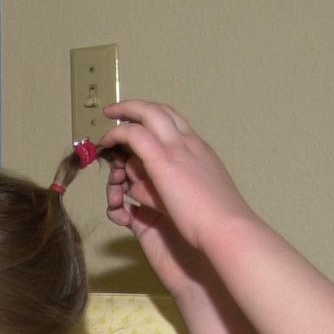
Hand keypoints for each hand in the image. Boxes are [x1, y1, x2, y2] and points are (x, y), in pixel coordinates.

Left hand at [100, 100, 261, 263]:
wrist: (226, 227)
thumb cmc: (214, 223)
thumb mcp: (193, 198)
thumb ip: (169, 189)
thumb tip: (141, 188)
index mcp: (201, 152)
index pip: (176, 124)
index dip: (156, 119)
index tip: (141, 124)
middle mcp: (190, 143)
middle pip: (162, 111)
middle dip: (137, 107)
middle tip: (119, 110)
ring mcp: (177, 148)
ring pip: (148, 112)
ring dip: (125, 111)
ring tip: (109, 116)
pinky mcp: (162, 159)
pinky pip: (133, 134)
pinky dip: (117, 132)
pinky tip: (106, 141)